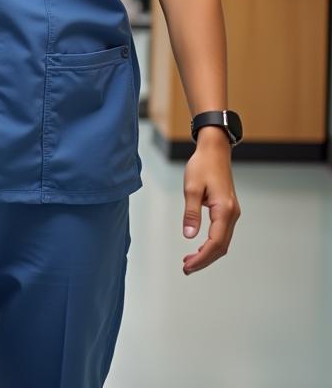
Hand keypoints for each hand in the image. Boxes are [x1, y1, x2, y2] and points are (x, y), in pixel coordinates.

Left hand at [180, 127, 240, 274]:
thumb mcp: (191, 188)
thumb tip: (189, 235)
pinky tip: (199, 247)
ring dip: (207, 253)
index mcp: (224, 210)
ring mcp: (232, 213)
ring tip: (189, 261)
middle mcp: (232, 214)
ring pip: (222, 241)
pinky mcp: (227, 210)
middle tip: (186, 268)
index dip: (202, 258)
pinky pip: (221, 233)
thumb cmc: (202, 166)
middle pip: (221, 246)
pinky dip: (210, 243)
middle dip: (204, 260)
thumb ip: (191, 213)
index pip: (215, 243)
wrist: (214, 151)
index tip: (188, 266)